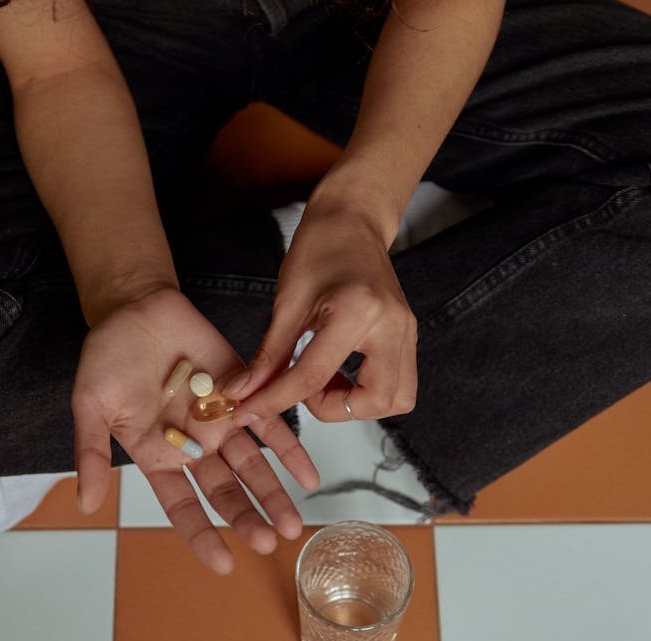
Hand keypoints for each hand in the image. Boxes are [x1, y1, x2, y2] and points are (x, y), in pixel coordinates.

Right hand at [72, 287, 319, 573]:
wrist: (135, 306)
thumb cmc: (107, 357)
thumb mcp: (90, 405)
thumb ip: (90, 453)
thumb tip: (85, 504)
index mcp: (157, 456)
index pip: (182, 506)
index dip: (202, 534)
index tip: (224, 562)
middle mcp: (193, 446)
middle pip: (224, 491)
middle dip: (246, 516)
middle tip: (267, 540)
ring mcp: (219, 421)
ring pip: (252, 465)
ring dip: (273, 493)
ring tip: (292, 523)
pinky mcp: (242, 392)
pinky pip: (270, 425)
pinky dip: (290, 449)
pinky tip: (308, 475)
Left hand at [223, 203, 417, 421]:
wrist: (352, 220)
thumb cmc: (320, 248)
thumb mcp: (287, 302)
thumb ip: (268, 355)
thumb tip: (243, 392)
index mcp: (357, 311)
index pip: (313, 377)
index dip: (275, 400)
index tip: (249, 411)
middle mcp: (392, 325)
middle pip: (375, 401)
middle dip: (333, 409)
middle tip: (303, 389)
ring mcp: (407, 332)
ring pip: (396, 399)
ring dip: (356, 405)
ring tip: (322, 381)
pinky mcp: (407, 336)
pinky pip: (398, 384)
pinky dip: (366, 392)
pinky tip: (336, 372)